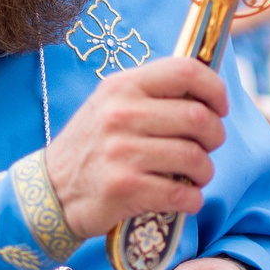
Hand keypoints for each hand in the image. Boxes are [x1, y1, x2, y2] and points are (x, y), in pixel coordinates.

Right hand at [43, 58, 228, 240]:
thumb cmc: (93, 148)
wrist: (51, 191)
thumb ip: (152, 95)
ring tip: (194, 176)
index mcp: (122, 87)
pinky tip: (183, 198)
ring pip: (195, 158)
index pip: (186, 70)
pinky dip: (192, 199)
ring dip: (205, 172)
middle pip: (198, 117)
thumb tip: (206, 92)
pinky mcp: (125, 188)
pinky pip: (182, 193)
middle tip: (206, 147)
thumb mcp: (111, 106)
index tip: (219, 107)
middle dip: (215, 136)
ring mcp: (122, 152)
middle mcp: (121, 114)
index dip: (215, 88)